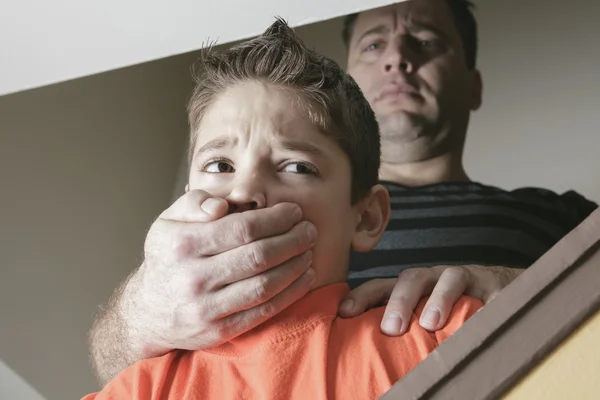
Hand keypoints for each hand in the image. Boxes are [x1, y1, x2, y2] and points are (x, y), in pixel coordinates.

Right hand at [126, 189, 317, 356]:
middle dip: (293, 240)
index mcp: (181, 244)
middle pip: (258, 256)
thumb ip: (194, 203)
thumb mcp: (168, 222)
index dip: (275, 219)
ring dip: (295, 266)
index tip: (294, 212)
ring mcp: (205, 308)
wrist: (148, 311)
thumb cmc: (168, 258)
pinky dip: (290, 293)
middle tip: (309, 230)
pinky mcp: (218, 331)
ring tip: (309, 251)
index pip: (242, 228)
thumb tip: (222, 206)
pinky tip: (304, 277)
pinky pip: (263, 311)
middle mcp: (192, 278)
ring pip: (264, 285)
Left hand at [338, 265, 522, 334]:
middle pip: (412, 279)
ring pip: (450, 278)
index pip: (381, 286)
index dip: (362, 296)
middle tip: (390, 328)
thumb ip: (404, 332)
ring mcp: (466, 279)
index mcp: (413, 287)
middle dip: (398, 301)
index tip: (344, 313)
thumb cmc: (454, 309)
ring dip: (438, 299)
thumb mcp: (424, 317)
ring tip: (430, 324)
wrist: (505, 290)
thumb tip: (373, 362)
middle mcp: (435, 279)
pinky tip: (483, 322)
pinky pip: (492, 294)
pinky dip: (488, 306)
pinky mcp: (495, 286)